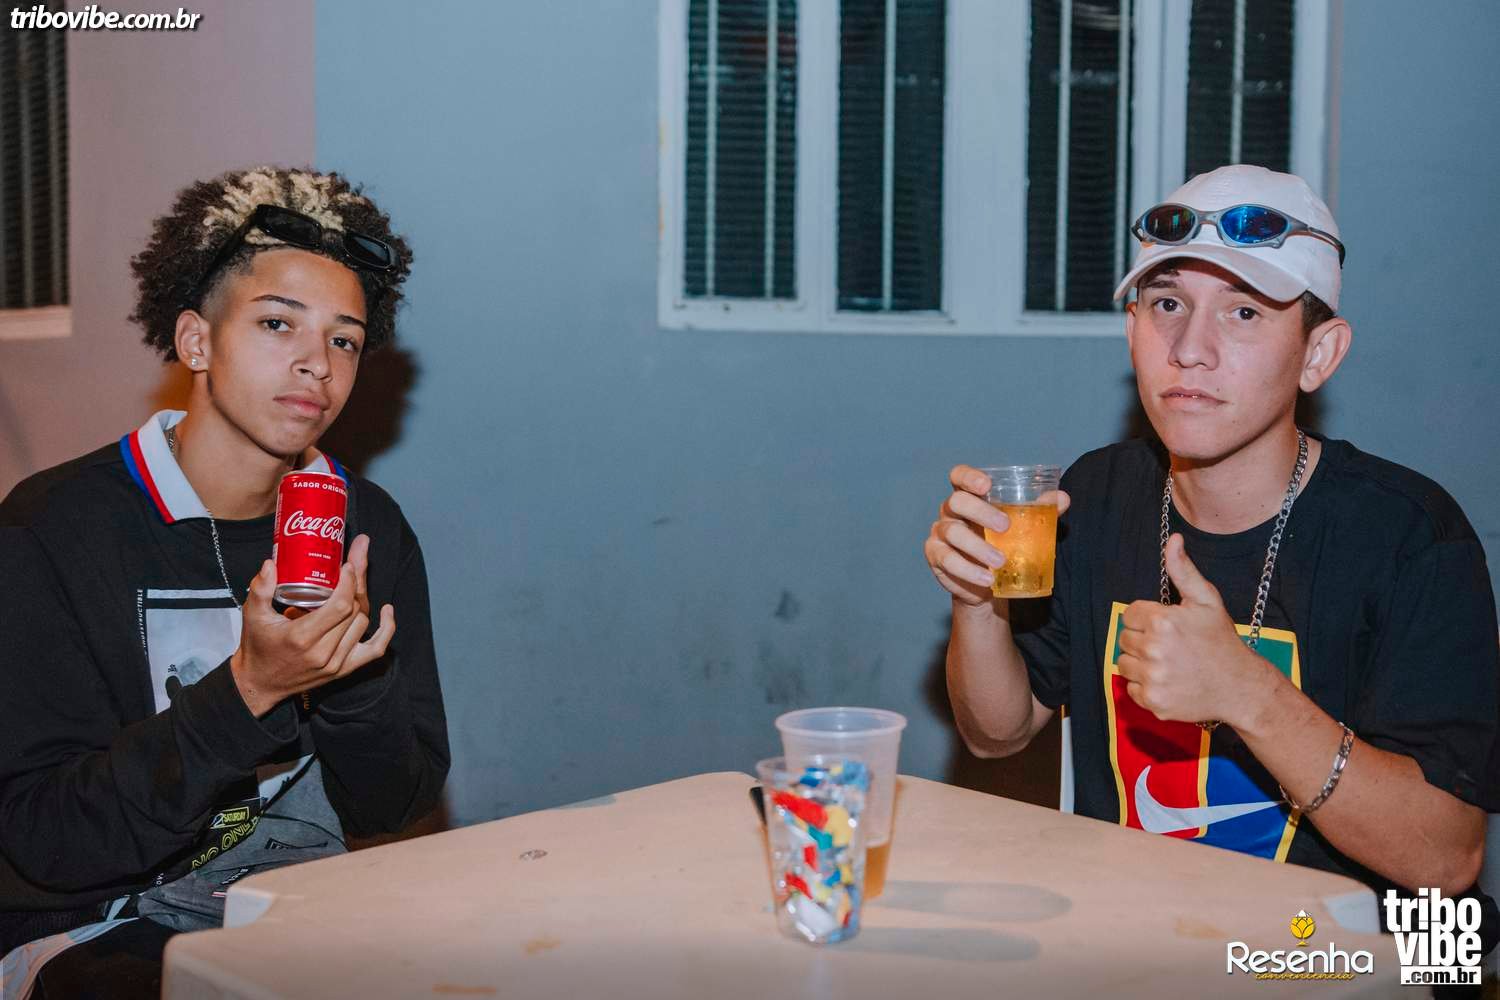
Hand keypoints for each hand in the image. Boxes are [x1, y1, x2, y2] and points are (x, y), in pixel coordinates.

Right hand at [230, 534, 396, 716]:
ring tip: (354, 582)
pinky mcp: (344, 670)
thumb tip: (270, 564)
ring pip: (363, 624)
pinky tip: (386, 610)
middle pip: (354, 611)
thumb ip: (260, 589)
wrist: (260, 684)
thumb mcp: (253, 616)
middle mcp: (323, 652)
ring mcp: (337, 664)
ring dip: (361, 601)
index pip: (340, 606)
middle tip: (354, 564)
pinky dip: (386, 629)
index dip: (349, 582)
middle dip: (356, 584)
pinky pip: (376, 649)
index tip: (347, 565)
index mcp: (302, 637)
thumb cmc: (257, 648)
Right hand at [924, 464, 1069, 607]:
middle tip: (1005, 527)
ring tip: (1000, 561)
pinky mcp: (935, 556)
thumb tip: (1063, 498)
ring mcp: (940, 533)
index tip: (986, 485)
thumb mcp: (1021, 526)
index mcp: (969, 497)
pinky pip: (947, 560)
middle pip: (956, 502)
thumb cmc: (1003, 545)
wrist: (986, 583)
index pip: (959, 476)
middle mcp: (950, 511)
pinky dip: (968, 570)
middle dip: (980, 512)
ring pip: (953, 533)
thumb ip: (1039, 511)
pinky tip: (987, 578)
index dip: (969, 477)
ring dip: (978, 547)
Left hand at [1116, 533, 1268, 724]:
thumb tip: (1174, 540)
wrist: (1239, 686)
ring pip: (1124, 664)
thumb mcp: (1206, 600)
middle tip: (1169, 646)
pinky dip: (1144, 686)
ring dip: (1140, 663)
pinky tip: (1167, 681)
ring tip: (1167, 663)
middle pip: (1124, 639)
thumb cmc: (1221, 641)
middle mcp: (1155, 650)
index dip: (1146, 618)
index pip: (1129, 614)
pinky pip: (1131, 689)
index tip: (1166, 626)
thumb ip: (1183, 570)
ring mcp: (1153, 678)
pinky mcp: (1153, 701)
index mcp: (1163, 621)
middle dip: (1142, 640)